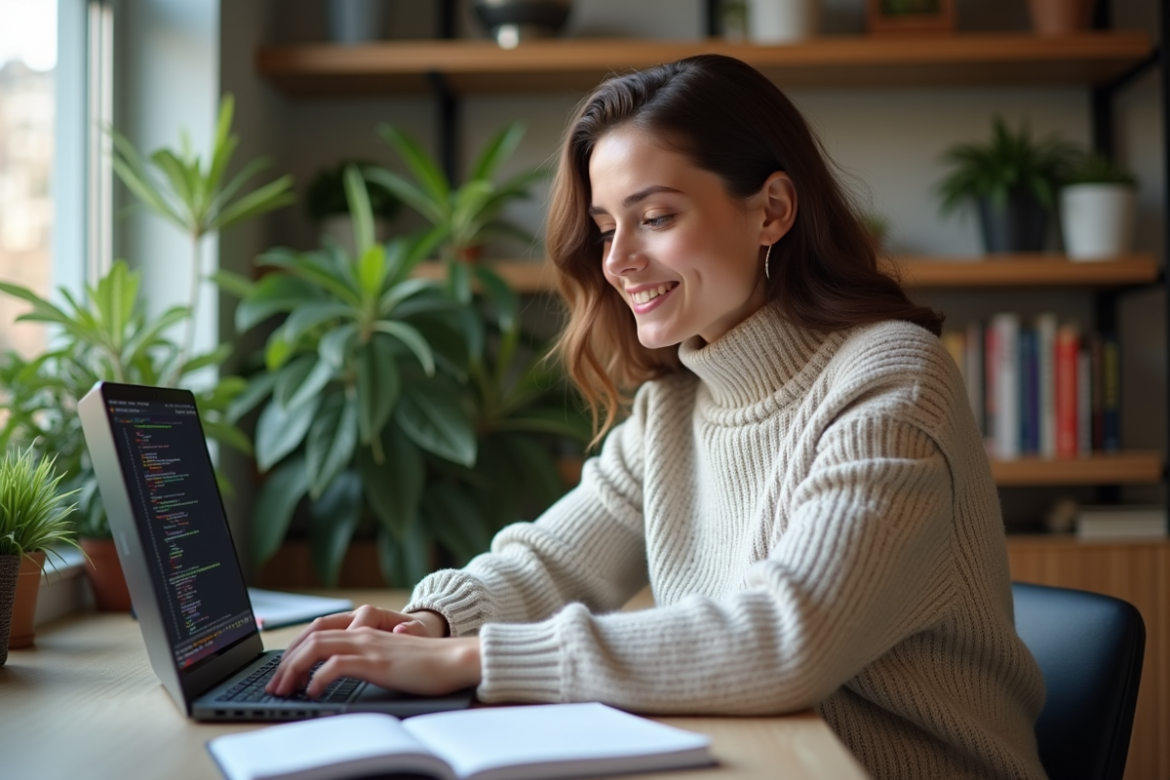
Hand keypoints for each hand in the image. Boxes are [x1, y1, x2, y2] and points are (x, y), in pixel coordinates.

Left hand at [266, 628, 480, 697]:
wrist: (454, 659)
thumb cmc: (427, 664)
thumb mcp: (389, 659)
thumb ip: (367, 659)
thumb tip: (340, 671)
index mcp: (364, 631)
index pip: (317, 630)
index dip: (294, 649)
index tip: (282, 671)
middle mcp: (362, 633)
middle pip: (310, 637)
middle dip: (285, 662)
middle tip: (274, 685)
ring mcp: (368, 645)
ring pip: (316, 647)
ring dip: (293, 669)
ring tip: (286, 689)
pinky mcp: (375, 661)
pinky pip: (336, 664)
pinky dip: (318, 678)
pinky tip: (314, 691)